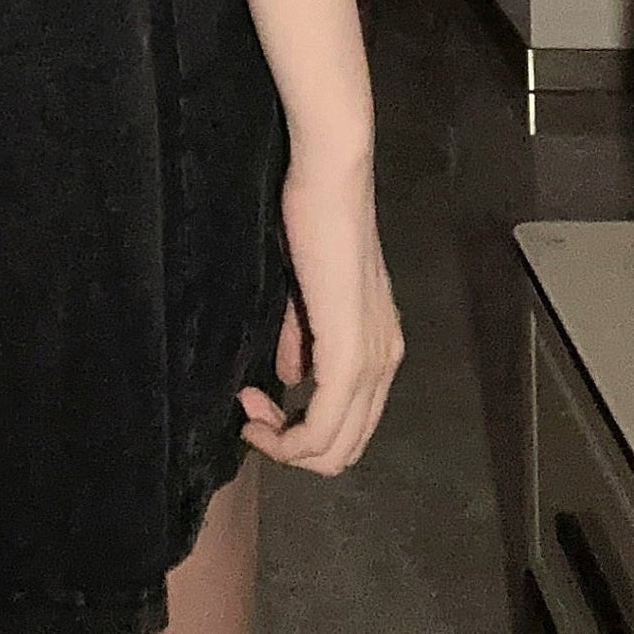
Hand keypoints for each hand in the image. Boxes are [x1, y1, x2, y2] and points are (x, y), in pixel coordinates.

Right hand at [236, 145, 403, 474]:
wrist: (331, 182)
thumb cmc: (315, 220)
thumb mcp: (307, 294)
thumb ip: (300, 341)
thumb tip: (289, 380)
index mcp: (379, 349)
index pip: (348, 427)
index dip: (298, 433)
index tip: (252, 402)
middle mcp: (385, 364)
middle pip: (343, 450)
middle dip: (289, 447)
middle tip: (249, 414)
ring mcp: (372, 363)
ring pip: (334, 448)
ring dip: (284, 445)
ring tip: (248, 411)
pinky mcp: (350, 357)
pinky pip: (322, 426)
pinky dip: (286, 437)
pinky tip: (255, 409)